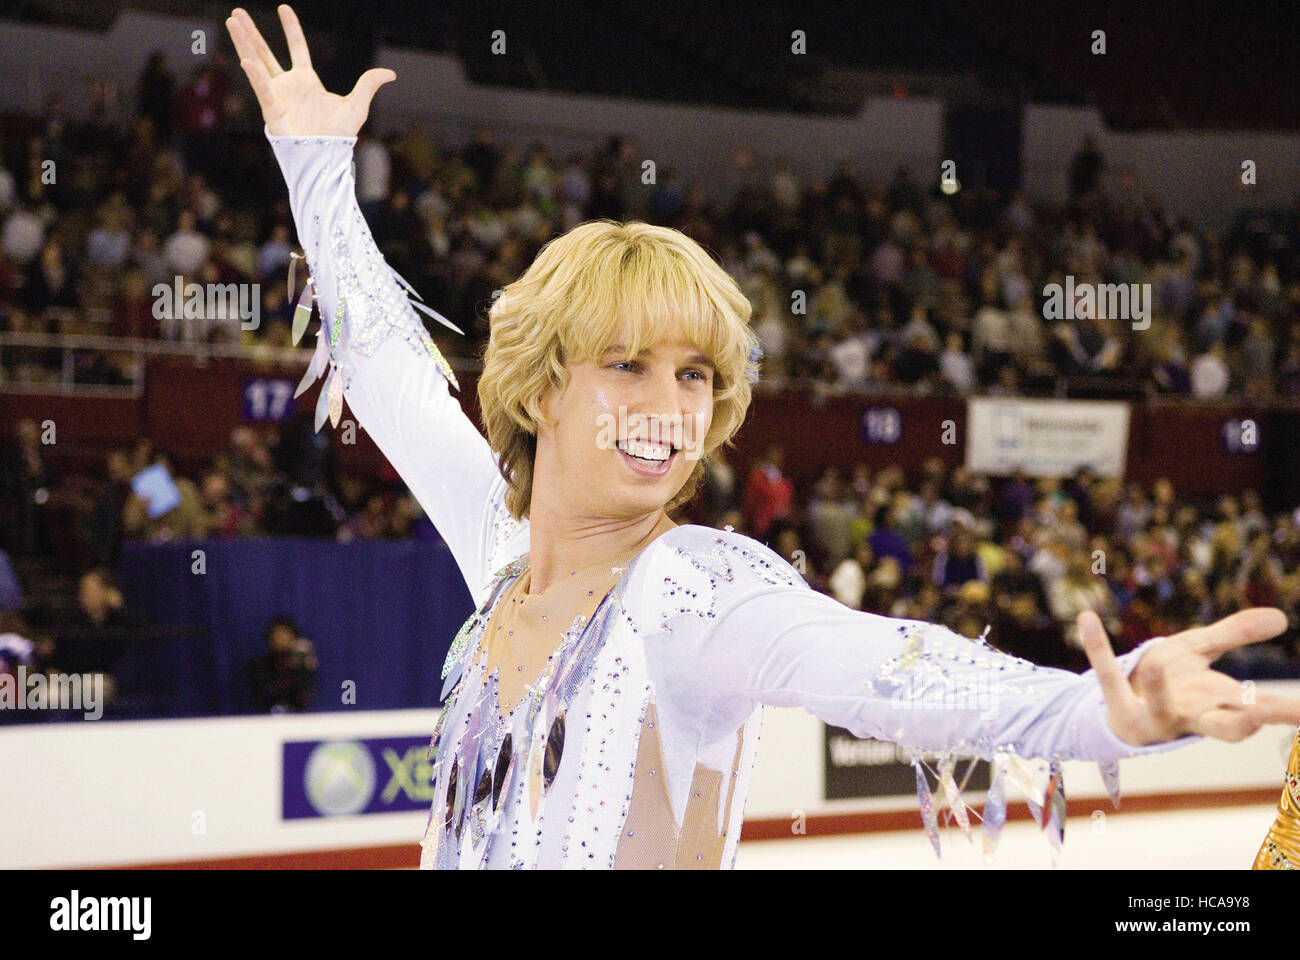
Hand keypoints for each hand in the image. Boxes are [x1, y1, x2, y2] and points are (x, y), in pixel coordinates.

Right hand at [225, 5, 393, 136]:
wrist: (327, 157)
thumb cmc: (338, 135)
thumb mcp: (357, 105)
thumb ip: (368, 85)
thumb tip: (390, 74)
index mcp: (306, 81)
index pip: (296, 47)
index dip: (291, 28)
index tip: (283, 8)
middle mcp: (288, 85)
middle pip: (266, 52)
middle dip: (252, 32)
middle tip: (237, 13)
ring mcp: (278, 95)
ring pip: (257, 63)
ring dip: (244, 43)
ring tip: (232, 22)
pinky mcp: (272, 109)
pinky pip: (262, 88)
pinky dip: (255, 75)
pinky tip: (245, 59)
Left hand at [1079, 607, 1299, 745]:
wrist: (1123, 711)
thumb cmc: (1171, 683)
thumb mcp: (1199, 652)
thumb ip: (1235, 634)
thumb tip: (1281, 616)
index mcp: (1215, 704)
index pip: (1254, 712)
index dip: (1279, 713)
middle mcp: (1189, 715)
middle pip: (1223, 726)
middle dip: (1246, 722)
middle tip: (1266, 715)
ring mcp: (1152, 713)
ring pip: (1162, 707)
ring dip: (1160, 687)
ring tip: (1157, 664)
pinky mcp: (1117, 703)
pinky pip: (1106, 674)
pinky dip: (1096, 647)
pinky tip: (1085, 618)